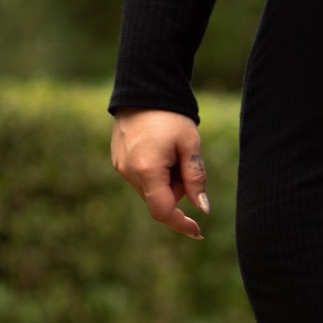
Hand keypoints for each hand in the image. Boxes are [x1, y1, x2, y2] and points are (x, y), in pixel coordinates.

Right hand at [111, 108, 210, 239]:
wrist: (144, 91)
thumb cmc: (171, 117)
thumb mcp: (191, 147)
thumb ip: (197, 179)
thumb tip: (203, 209)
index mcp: (147, 170)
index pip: (162, 211)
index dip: (181, 223)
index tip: (198, 231)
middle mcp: (128, 172)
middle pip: (159, 200)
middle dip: (178, 191)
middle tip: (186, 163)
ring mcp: (120, 166)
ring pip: (151, 189)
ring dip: (167, 181)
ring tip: (172, 152)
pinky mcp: (118, 161)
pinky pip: (142, 178)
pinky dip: (156, 173)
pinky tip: (161, 150)